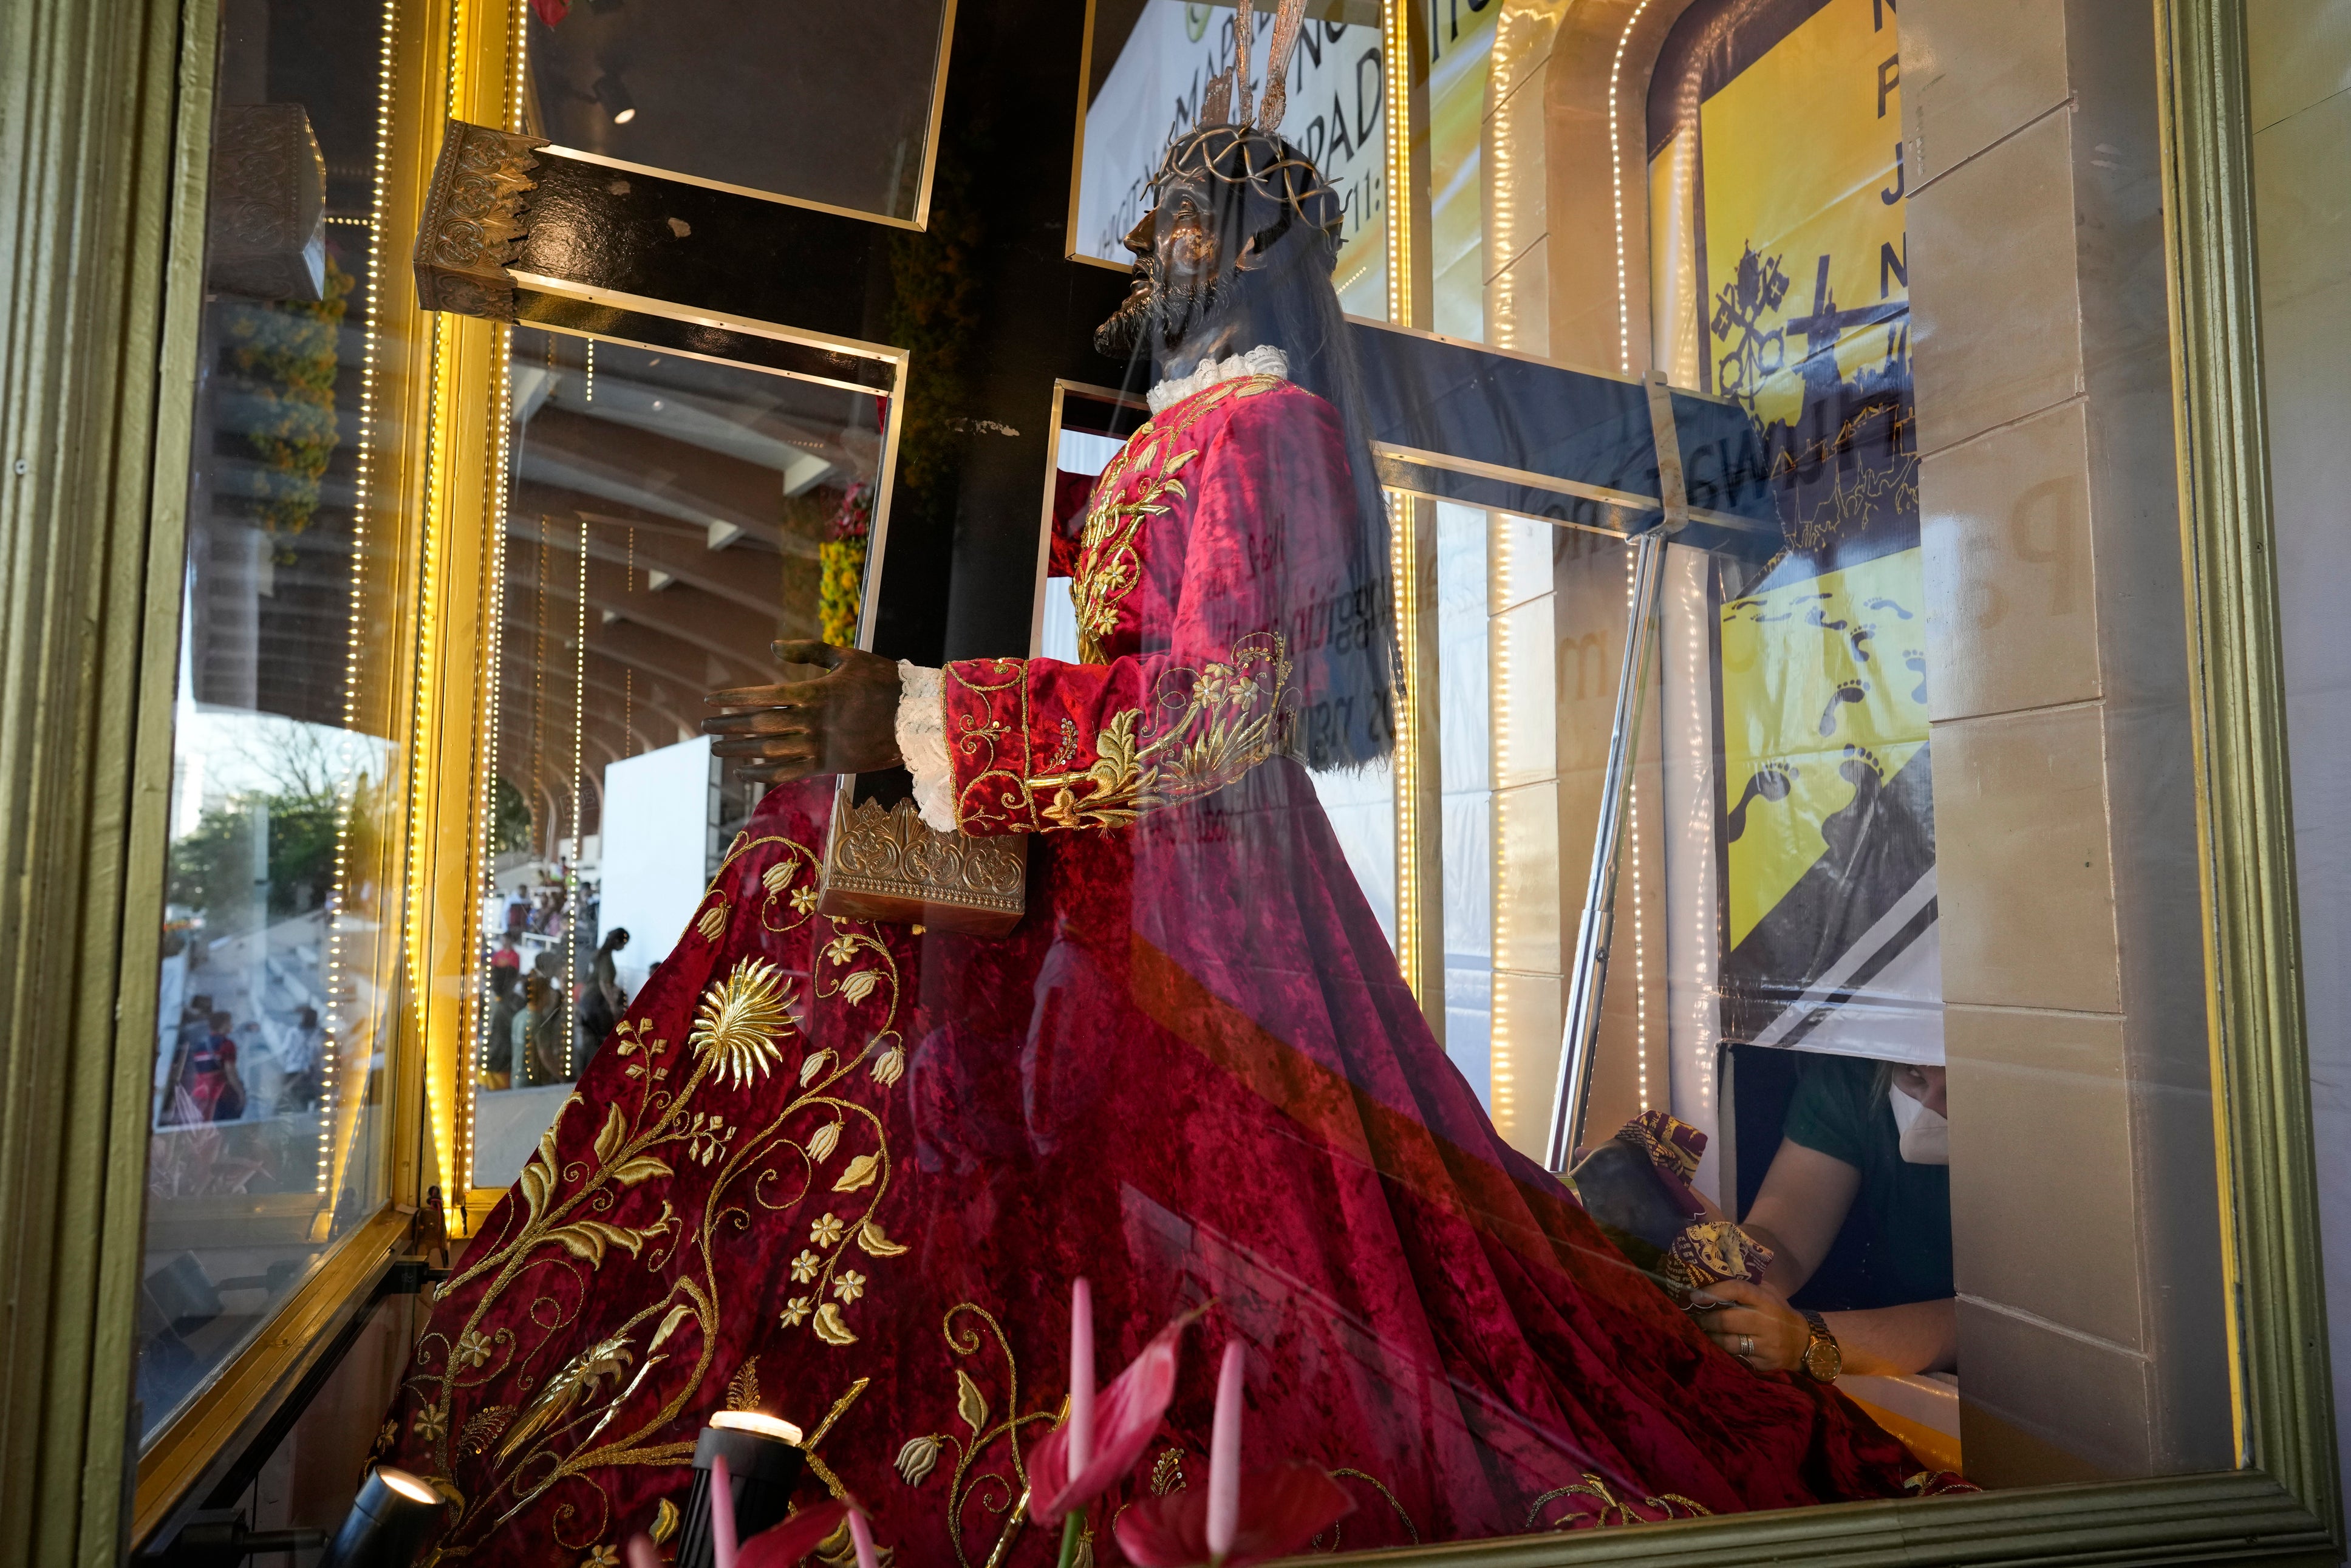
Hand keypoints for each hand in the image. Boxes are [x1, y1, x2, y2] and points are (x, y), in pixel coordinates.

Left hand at [703, 640, 904, 782]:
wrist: (916, 719)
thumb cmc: (883, 682)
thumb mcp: (847, 657)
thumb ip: (810, 651)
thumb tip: (773, 646)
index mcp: (813, 692)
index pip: (761, 695)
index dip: (732, 699)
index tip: (710, 700)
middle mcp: (810, 721)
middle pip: (758, 724)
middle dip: (727, 725)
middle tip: (704, 726)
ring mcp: (818, 746)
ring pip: (767, 750)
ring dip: (738, 749)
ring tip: (715, 748)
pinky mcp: (827, 765)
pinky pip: (787, 772)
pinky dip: (761, 774)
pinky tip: (743, 773)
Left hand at [1689, 1277, 1809, 1374]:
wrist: (1803, 1342)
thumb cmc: (1778, 1312)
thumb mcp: (1769, 1293)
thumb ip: (1747, 1285)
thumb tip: (1713, 1276)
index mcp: (1765, 1300)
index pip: (1738, 1290)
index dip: (1714, 1292)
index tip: (1695, 1296)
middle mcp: (1766, 1322)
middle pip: (1727, 1320)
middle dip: (1705, 1319)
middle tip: (1693, 1317)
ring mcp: (1766, 1345)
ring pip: (1728, 1343)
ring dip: (1711, 1337)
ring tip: (1702, 1332)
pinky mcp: (1763, 1364)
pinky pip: (1737, 1359)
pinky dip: (1724, 1353)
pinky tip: (1717, 1347)